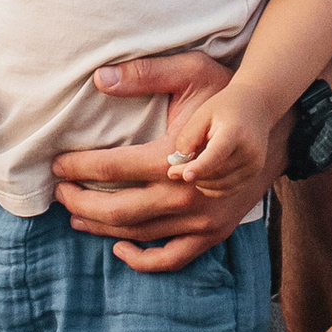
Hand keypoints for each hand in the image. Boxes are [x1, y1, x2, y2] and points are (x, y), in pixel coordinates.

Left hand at [53, 51, 281, 270]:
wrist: (274, 126)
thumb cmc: (226, 96)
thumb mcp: (191, 71)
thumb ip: (145, 74)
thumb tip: (99, 78)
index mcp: (177, 156)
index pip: (115, 168)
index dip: (80, 167)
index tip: (57, 164)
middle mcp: (188, 195)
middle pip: (120, 209)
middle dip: (81, 202)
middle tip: (59, 191)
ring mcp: (202, 220)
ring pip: (139, 234)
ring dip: (101, 227)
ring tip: (75, 213)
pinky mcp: (213, 233)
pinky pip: (172, 258)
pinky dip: (142, 259)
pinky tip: (119, 247)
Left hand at [164, 84, 267, 199]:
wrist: (257, 106)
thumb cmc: (224, 109)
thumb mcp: (202, 114)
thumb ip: (188, 137)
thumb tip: (178, 163)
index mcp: (235, 132)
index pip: (216, 154)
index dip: (199, 167)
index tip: (182, 175)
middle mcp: (249, 152)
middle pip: (215, 173)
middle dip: (191, 175)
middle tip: (174, 169)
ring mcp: (254, 165)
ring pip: (220, 185)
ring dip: (201, 182)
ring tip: (191, 168)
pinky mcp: (254, 173)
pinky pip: (228, 190)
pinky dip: (212, 188)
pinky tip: (204, 177)